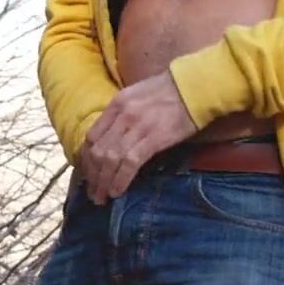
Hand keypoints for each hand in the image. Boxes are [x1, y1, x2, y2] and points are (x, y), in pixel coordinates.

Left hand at [81, 70, 197, 203]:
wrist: (197, 86)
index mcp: (116, 105)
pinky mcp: (154, 138)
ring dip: (103, 183)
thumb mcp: (137, 95)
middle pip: (98, 152)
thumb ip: (121, 114)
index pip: (91, 137)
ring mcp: (137, 127)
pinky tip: (117, 192)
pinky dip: (120, 180)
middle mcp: (122, 116)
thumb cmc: (170, 90)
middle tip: (92, 192)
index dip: (86, 159)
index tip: (88, 174)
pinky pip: (130, 163)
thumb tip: (111, 137)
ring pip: (110, 160)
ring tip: (101, 198)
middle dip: (92, 176)